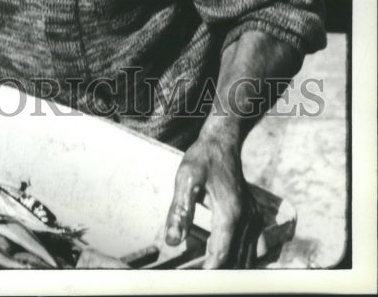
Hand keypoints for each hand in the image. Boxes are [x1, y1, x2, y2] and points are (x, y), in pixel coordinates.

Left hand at [164, 133, 262, 267]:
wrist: (222, 144)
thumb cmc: (202, 159)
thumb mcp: (185, 179)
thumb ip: (180, 210)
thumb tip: (171, 240)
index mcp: (230, 213)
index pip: (221, 255)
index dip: (208, 273)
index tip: (193, 283)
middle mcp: (247, 220)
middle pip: (235, 261)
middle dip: (218, 274)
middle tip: (197, 279)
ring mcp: (254, 220)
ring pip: (246, 258)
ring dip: (228, 268)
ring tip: (206, 274)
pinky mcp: (255, 220)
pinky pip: (250, 249)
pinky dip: (236, 258)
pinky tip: (219, 258)